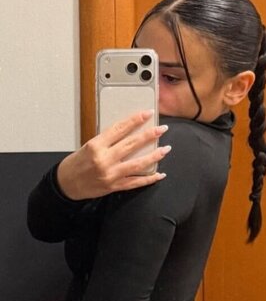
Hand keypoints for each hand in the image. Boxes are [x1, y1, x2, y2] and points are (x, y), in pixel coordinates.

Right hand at [55, 110, 170, 199]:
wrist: (65, 185)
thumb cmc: (75, 164)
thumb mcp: (88, 146)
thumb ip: (107, 141)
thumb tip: (129, 133)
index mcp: (96, 145)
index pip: (120, 129)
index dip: (136, 120)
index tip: (148, 113)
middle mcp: (104, 159)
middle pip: (132, 144)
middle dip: (150, 135)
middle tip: (161, 129)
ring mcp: (111, 174)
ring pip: (138, 164)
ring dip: (154, 156)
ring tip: (165, 149)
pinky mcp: (114, 186)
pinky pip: (136, 182)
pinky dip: (149, 178)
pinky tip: (159, 174)